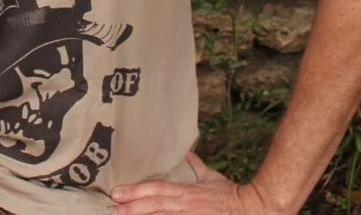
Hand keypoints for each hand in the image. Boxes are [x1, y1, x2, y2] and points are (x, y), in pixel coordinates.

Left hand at [110, 151, 265, 213]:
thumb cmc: (229, 194)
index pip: (157, 189)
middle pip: (153, 206)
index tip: (118, 192)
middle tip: (111, 208)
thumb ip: (195, 166)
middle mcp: (183, 206)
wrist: (248, 209)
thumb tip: (186, 152)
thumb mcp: (210, 177)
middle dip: (131, 207)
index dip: (137, 191)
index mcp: (186, 191)